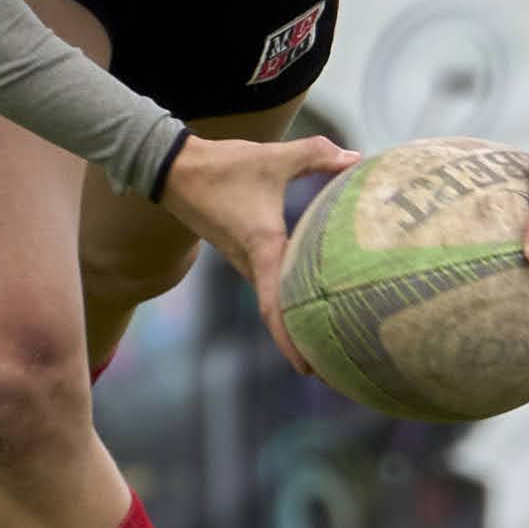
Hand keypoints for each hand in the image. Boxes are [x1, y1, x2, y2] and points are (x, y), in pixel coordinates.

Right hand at [164, 132, 358, 371]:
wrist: (173, 169)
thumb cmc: (222, 167)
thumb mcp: (272, 158)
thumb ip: (315, 155)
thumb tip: (355, 157)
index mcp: (261, 248)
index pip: (275, 303)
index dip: (289, 338)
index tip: (307, 369)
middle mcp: (251, 263)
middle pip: (277, 315)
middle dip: (301, 344)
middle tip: (334, 372)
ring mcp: (244, 261)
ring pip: (272, 302)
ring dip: (293, 325)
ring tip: (327, 346)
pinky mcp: (242, 253)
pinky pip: (268, 286)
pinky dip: (286, 301)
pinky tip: (308, 300)